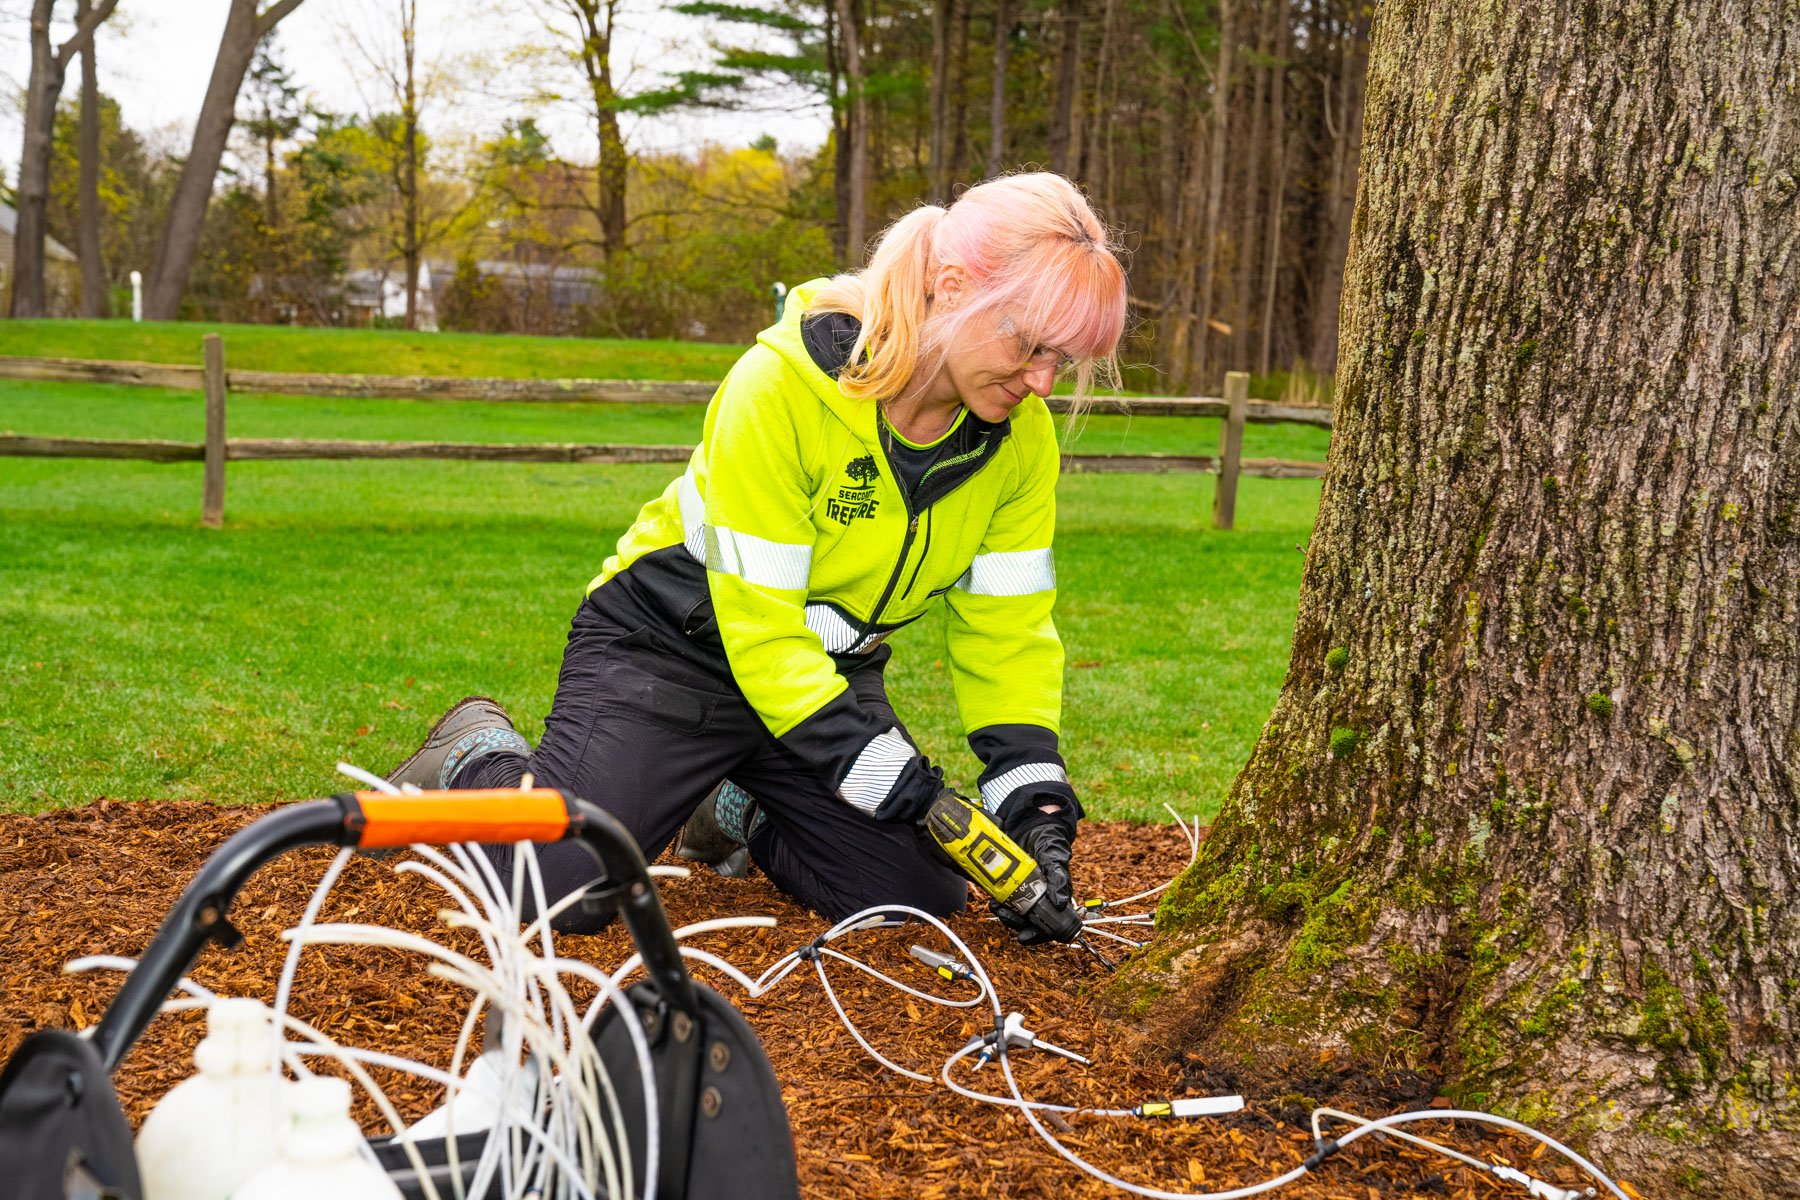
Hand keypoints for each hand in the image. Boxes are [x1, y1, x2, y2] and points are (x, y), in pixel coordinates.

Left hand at [992, 822, 1082, 944]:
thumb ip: (1059, 878)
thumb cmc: (1049, 842)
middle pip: (1029, 922)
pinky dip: (999, 902)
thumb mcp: (1054, 858)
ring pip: (1016, 913)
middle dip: (1014, 922)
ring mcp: (1027, 892)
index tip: (1024, 938)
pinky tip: (993, 897)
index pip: (1049, 925)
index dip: (1037, 935)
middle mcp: (1042, 898)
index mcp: (1056, 897)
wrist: (1032, 826)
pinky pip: (1007, 900)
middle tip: (1002, 912)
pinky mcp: (1014, 885)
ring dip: (1005, 913)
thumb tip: (1062, 902)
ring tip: (995, 904)